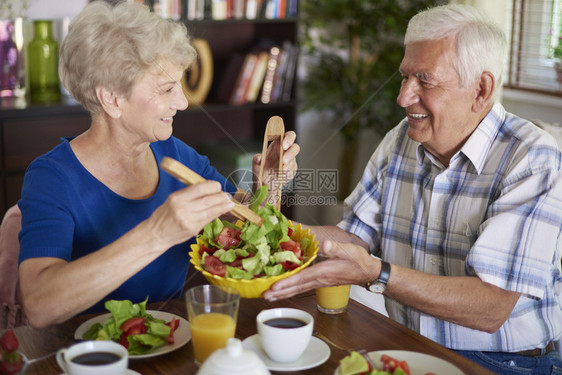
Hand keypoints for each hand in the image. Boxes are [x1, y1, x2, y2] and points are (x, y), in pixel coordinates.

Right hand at [149, 180, 234, 246]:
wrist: (155, 234)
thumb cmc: (165, 215)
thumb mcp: (173, 199)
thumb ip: (189, 194)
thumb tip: (210, 189)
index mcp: (177, 197)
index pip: (200, 188)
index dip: (213, 186)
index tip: (218, 186)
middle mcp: (183, 208)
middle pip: (208, 200)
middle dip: (221, 197)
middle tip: (228, 196)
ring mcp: (189, 220)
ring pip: (211, 211)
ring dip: (223, 207)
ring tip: (230, 204)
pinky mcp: (193, 230)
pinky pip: (208, 220)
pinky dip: (216, 215)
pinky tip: (222, 212)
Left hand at [252, 130, 299, 193]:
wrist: (263, 185)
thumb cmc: (261, 171)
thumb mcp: (256, 164)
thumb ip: (256, 159)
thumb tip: (259, 157)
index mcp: (278, 145)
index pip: (287, 136)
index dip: (288, 138)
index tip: (283, 144)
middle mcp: (286, 152)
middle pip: (295, 147)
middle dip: (291, 152)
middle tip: (283, 159)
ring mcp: (290, 162)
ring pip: (294, 160)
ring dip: (289, 164)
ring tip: (282, 169)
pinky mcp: (292, 171)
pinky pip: (292, 170)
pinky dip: (287, 172)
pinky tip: (281, 174)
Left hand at [263, 239, 377, 300]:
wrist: (367, 272)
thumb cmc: (358, 260)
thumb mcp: (349, 250)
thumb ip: (336, 248)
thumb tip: (325, 244)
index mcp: (324, 271)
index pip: (302, 278)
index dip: (288, 282)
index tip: (274, 286)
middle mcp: (319, 279)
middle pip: (296, 287)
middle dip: (280, 292)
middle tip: (264, 296)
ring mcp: (319, 282)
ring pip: (298, 289)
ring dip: (283, 294)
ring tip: (268, 297)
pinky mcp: (320, 282)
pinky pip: (302, 288)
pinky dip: (291, 290)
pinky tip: (283, 292)